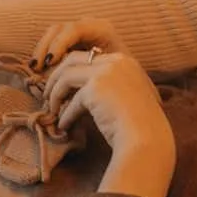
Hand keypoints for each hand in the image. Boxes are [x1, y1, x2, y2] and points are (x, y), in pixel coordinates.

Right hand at [29, 19, 127, 70]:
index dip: (59, 44)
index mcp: (101, 29)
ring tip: (35, 70)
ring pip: (52, 35)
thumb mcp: (109, 73)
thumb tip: (62, 76)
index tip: (51, 63)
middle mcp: (88, 26)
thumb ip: (88, 70)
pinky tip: (39, 70)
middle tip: (37, 67)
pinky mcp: (72, 43)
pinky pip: (53, 43)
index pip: (74, 29)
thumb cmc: (122, 79)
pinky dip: (44, 55)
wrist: (129, 83)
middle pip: (59, 29)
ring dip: (41, 51)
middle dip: (45, 47)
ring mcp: (79, 33)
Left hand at [44, 49, 174, 196]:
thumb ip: (107, 88)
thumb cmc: (140, 125)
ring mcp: (106, 72)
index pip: (90, 58)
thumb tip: (79, 92)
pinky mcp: (96, 88)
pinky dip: (65, 114)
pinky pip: (71, 100)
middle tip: (48, 95)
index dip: (72, 71)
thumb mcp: (126, 98)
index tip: (64, 87)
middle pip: (73, 59)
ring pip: (66, 76)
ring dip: (55, 94)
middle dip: (56, 76)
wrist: (148, 139)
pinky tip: (64, 126)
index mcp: (126, 61)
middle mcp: (117, 61)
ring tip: (52, 110)